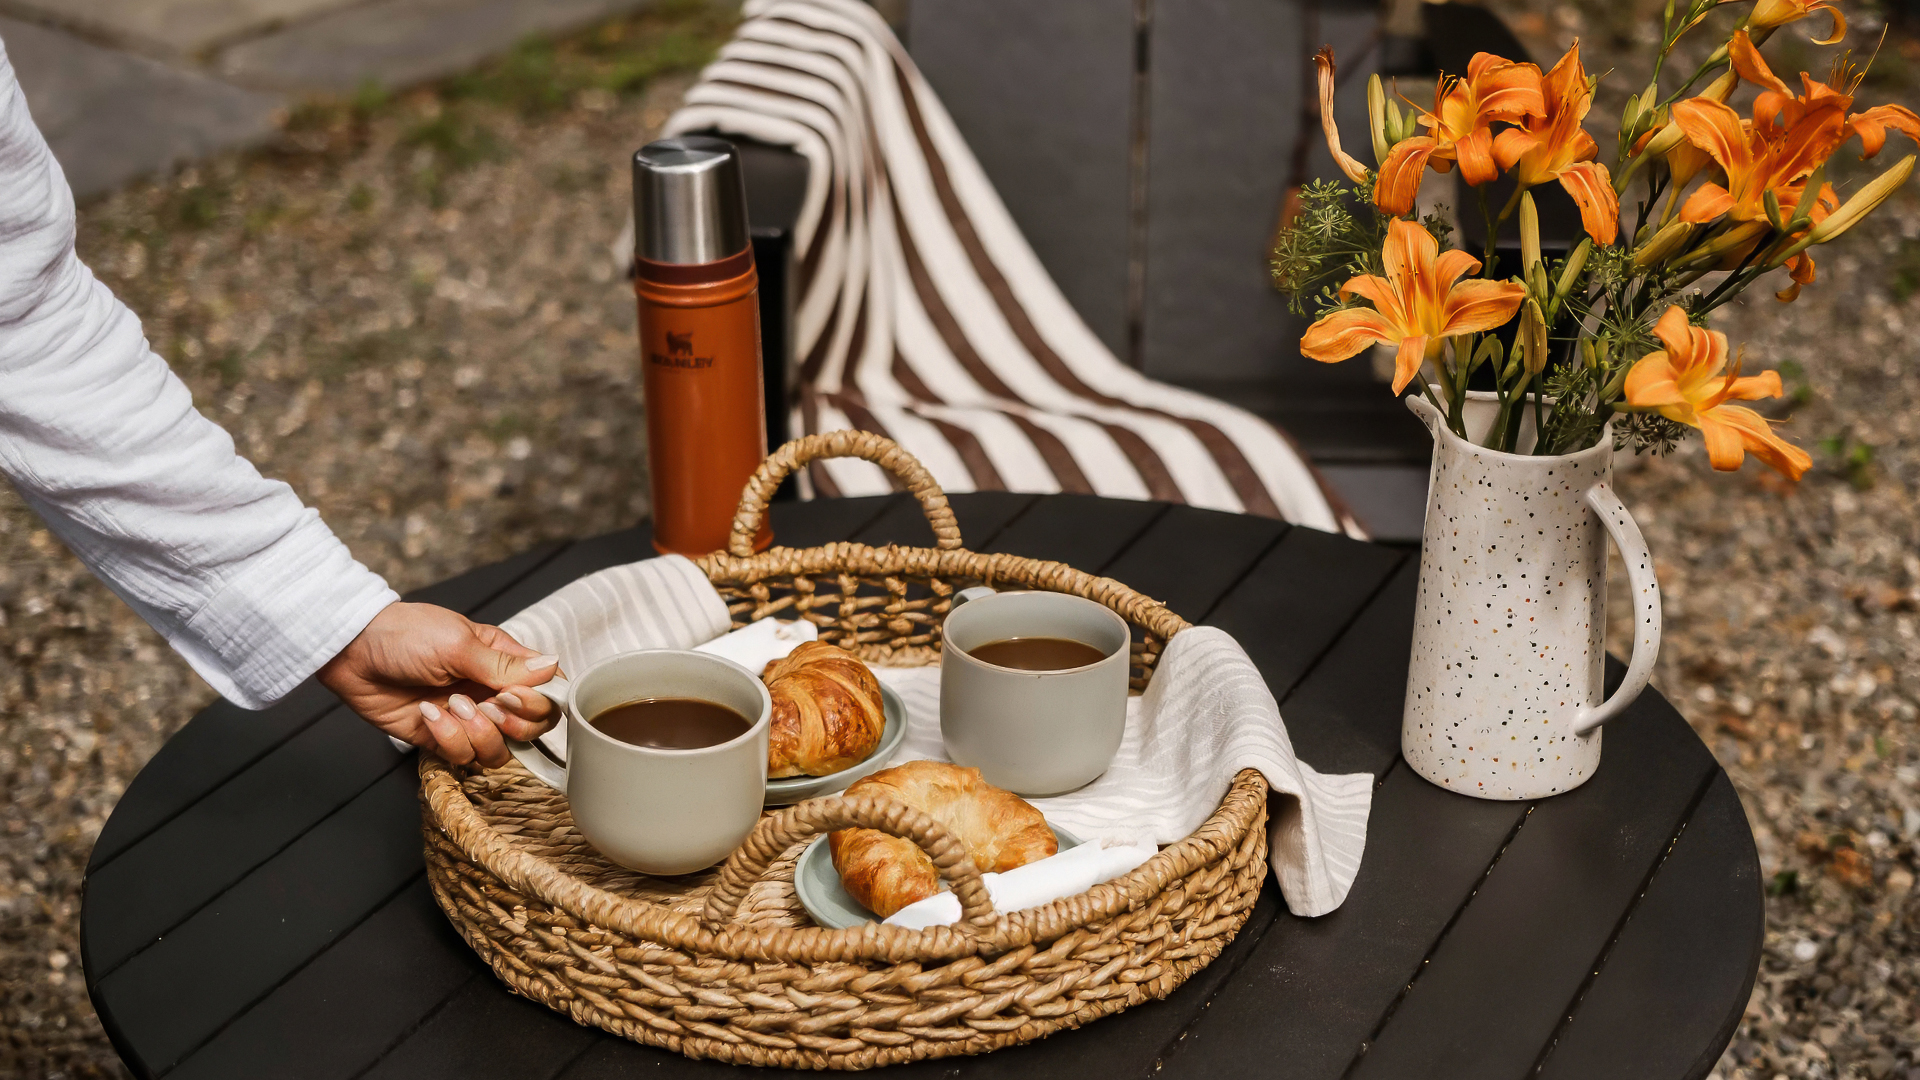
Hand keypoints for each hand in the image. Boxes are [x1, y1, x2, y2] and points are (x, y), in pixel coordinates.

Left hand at [317, 601, 559, 766]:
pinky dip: (448, 739)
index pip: (546, 692)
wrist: (353, 652)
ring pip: (499, 750)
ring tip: (451, 707)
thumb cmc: (405, 635)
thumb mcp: (458, 644)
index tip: (513, 696)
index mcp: (503, 662)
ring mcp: (467, 718)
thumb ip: (505, 665)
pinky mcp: (441, 738)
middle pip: (530, 728)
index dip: (539, 703)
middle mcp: (490, 692)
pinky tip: (428, 714)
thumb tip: (553, 667)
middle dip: (512, 724)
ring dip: (477, 733)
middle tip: (487, 707)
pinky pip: (463, 756)